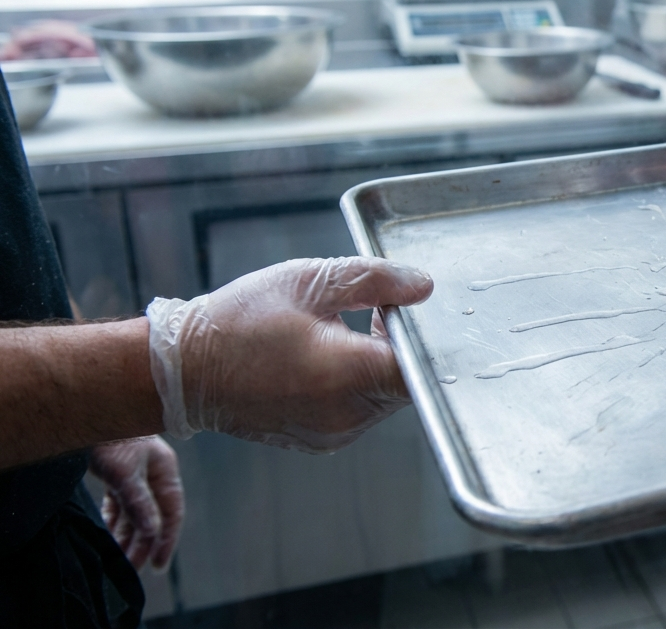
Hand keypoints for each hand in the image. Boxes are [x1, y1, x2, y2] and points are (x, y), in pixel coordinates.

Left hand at [89, 437, 183, 571]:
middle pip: (152, 515)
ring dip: (127, 533)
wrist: (90, 409)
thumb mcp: (126, 474)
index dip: (166, 540)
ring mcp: (137, 472)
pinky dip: (115, 519)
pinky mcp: (119, 472)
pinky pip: (121, 503)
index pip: (171, 512)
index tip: (157, 564)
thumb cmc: (112, 437)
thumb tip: (153, 532)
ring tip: (118, 556)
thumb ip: (141, 504)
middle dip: (142, 542)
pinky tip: (108, 533)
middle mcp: (154, 474)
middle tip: (131, 567)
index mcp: (165, 471)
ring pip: (135, 511)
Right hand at [146, 257, 433, 452]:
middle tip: (377, 309)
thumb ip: (373, 280)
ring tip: (349, 328)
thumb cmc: (237, 321)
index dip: (429, 336)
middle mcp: (347, 415)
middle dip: (403, 343)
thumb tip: (424, 286)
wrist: (180, 372)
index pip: (422, 367)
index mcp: (346, 374)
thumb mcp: (308, 281)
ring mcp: (336, 434)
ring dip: (383, 362)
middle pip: (409, 381)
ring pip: (389, 395)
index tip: (416, 310)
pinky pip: (365, 408)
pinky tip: (333, 355)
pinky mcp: (325, 440)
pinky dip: (361, 382)